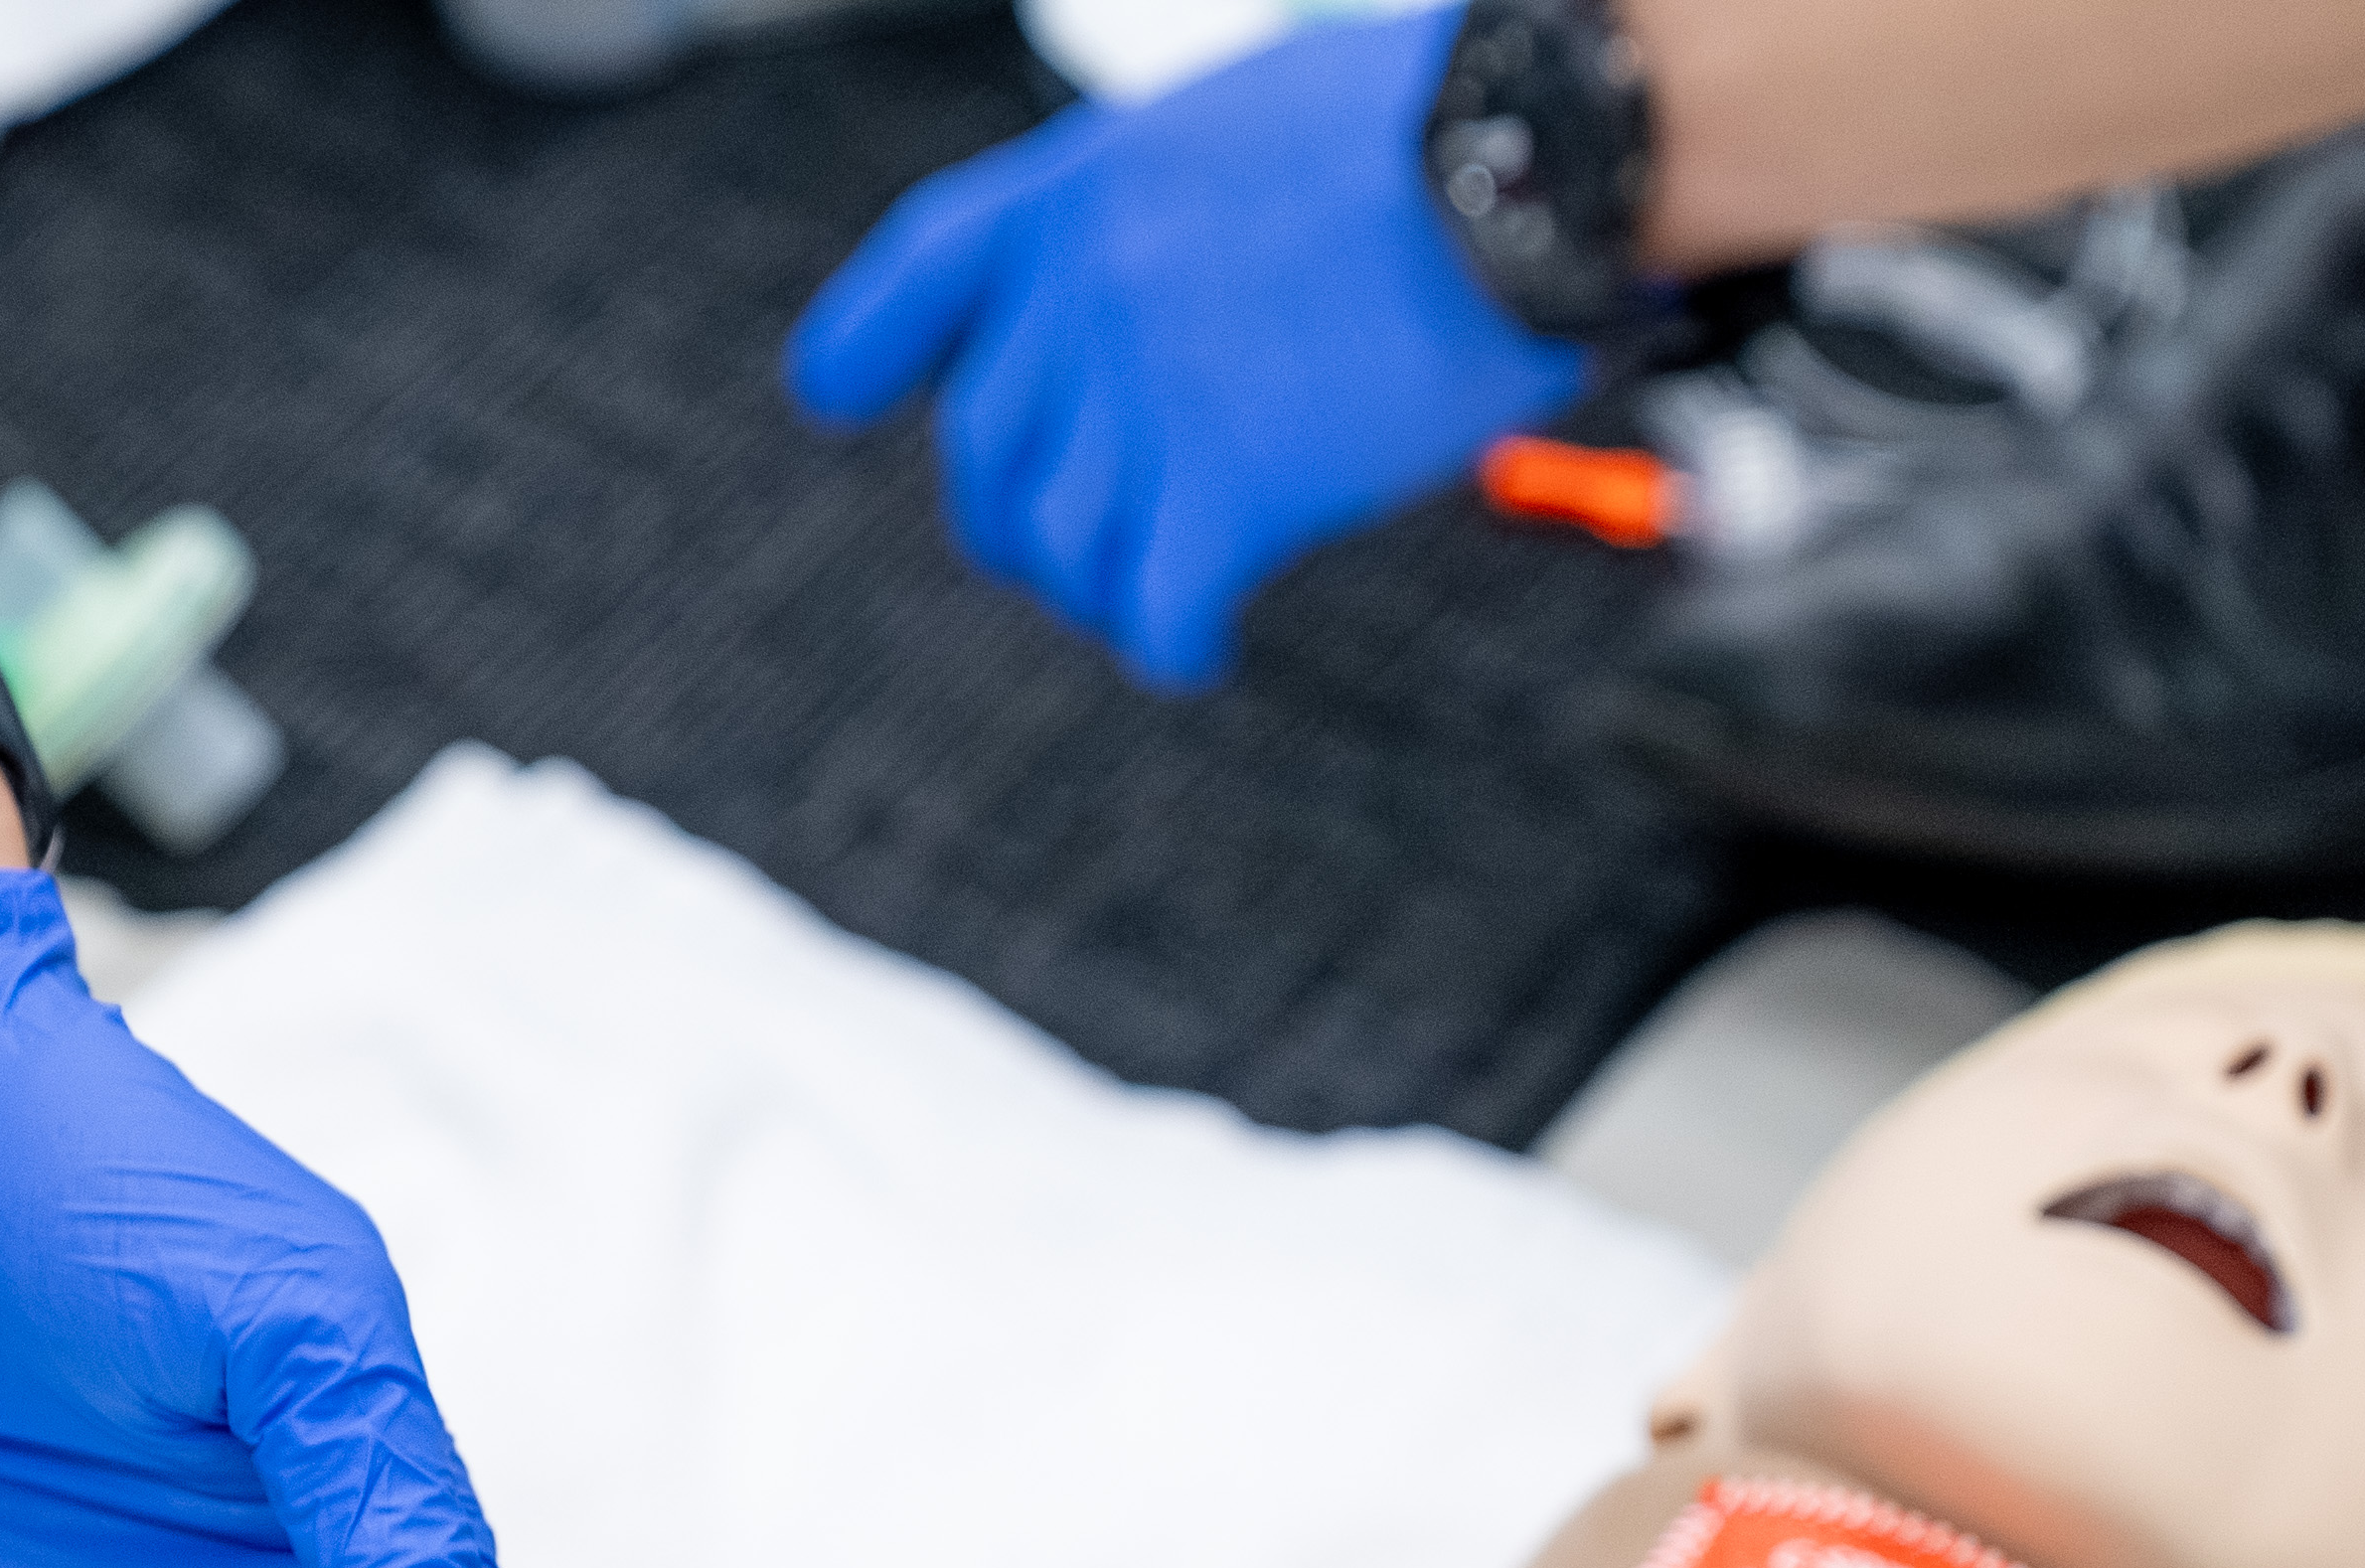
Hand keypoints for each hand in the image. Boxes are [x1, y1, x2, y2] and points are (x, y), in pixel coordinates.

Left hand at [786, 7, 1585, 691]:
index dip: (867, 342)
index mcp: (1088, 181)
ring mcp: (1146, 391)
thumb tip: (1188, 316)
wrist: (1530, 153)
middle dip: (1018, 521)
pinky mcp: (1227, 486)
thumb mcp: (1257, 122)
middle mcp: (1087, 287)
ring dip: (1099, 590)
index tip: (833, 395)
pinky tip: (1199, 648)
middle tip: (1075, 560)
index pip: (929, 268)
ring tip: (1158, 602)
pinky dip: (1168, 644)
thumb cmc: (1444, 123)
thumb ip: (1183, 215)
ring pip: (1060, 546)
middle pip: (988, 448)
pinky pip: (1153, 608)